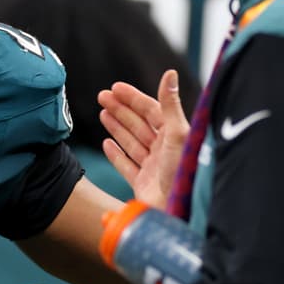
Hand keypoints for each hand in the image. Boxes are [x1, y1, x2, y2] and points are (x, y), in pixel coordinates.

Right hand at [98, 70, 189, 208]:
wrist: (177, 209)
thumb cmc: (181, 171)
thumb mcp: (178, 132)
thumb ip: (170, 104)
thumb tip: (170, 73)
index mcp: (174, 135)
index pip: (151, 110)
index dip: (133, 98)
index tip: (115, 87)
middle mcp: (164, 149)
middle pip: (139, 124)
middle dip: (120, 109)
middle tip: (102, 96)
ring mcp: (152, 167)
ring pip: (131, 142)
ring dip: (116, 127)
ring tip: (102, 113)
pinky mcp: (142, 184)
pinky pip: (126, 166)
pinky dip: (116, 154)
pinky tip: (106, 144)